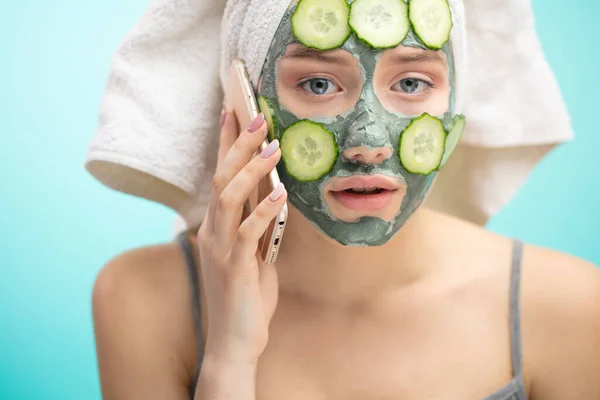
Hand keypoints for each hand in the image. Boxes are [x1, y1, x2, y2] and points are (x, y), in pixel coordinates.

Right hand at [197, 108, 286, 364]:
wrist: (234, 342)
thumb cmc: (245, 297)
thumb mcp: (255, 254)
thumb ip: (258, 226)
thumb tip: (275, 195)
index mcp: (217, 226)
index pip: (220, 175)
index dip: (225, 143)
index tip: (233, 111)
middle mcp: (213, 232)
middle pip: (221, 177)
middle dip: (237, 145)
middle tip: (256, 116)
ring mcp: (220, 248)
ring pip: (229, 197)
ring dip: (251, 169)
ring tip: (272, 147)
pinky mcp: (235, 266)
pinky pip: (248, 231)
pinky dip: (264, 210)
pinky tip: (281, 194)